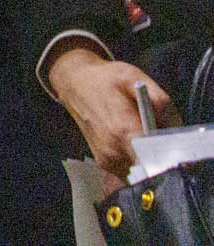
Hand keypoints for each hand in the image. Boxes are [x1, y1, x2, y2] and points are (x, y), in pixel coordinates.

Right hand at [45, 45, 171, 180]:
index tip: (175, 146)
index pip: (154, 161)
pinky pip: (133, 171)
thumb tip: (175, 127)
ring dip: (151, 159)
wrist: (73, 83)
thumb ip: (160, 100)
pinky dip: (140, 161)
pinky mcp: (106, 164)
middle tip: (163, 136)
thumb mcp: (134, 77)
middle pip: (154, 168)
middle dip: (163, 156)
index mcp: (122, 130)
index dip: (170, 157)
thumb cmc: (105, 79)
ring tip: (146, 135)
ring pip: (144, 172)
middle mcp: (114, 151)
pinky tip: (135, 141)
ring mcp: (108, 161)